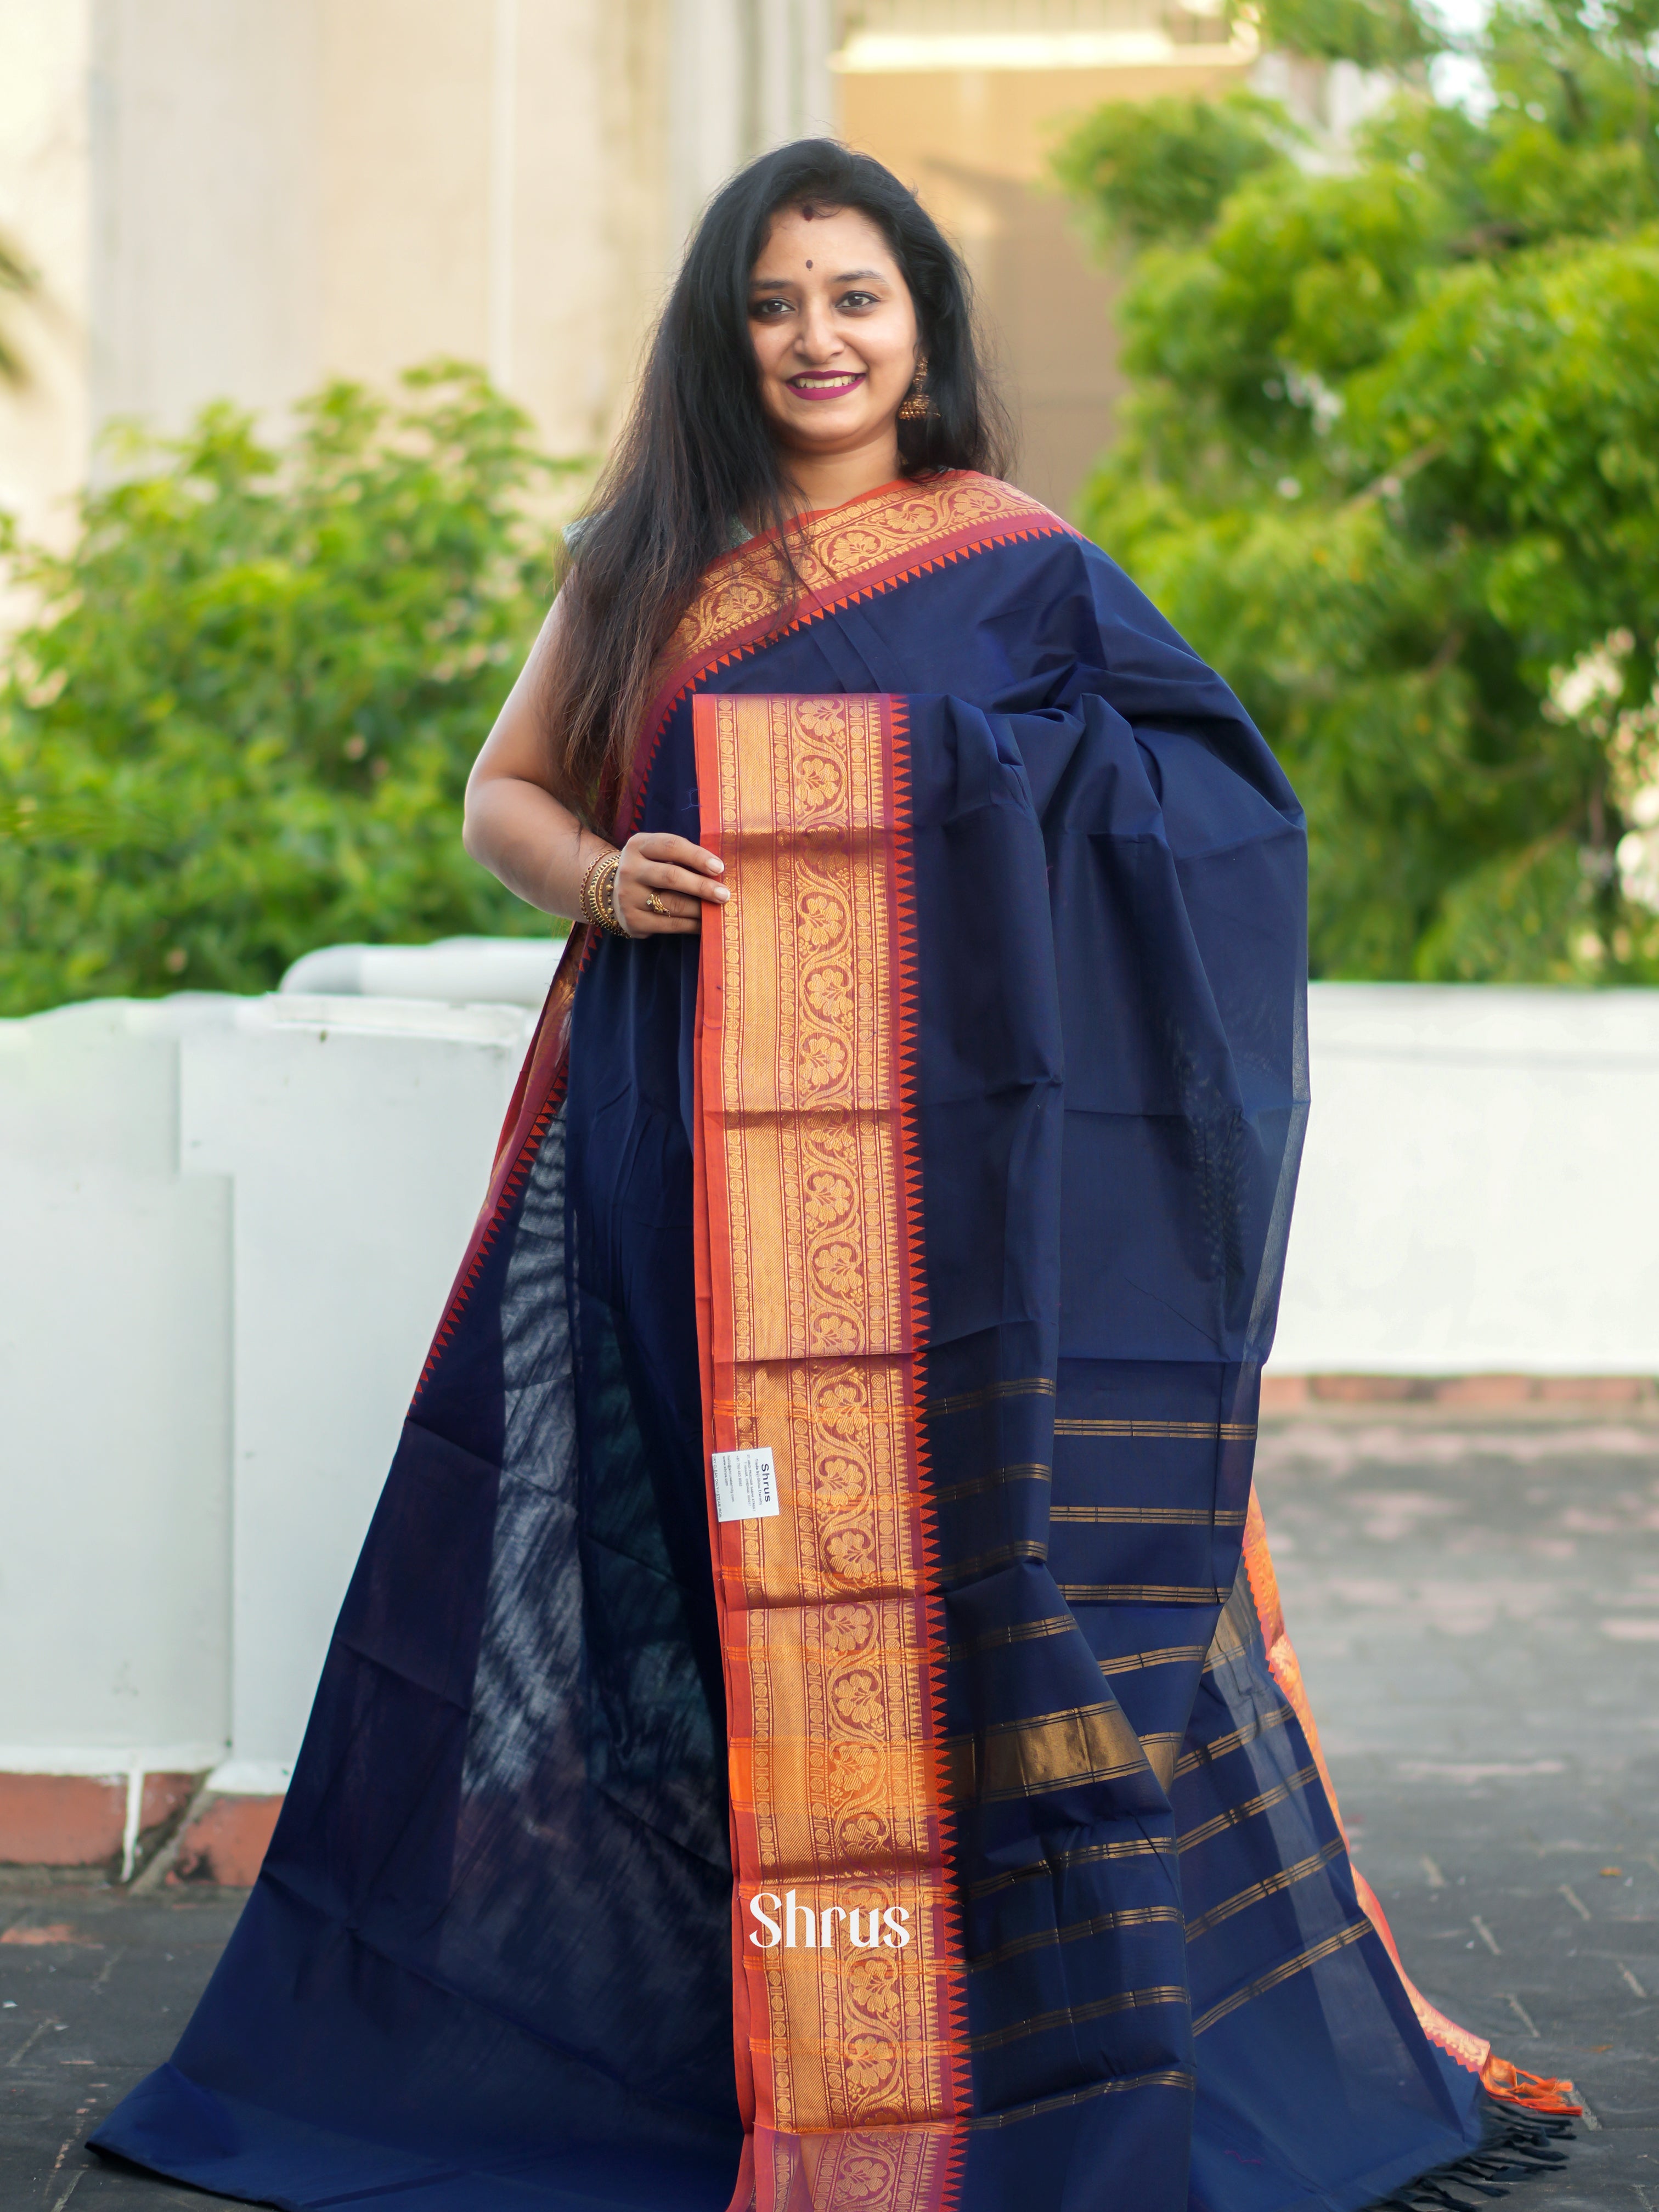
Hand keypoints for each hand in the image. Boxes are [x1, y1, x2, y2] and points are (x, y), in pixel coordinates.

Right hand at [612, 832, 728, 936]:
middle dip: (702, 886)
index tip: (719, 868)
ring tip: (719, 910)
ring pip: (673, 904)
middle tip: (724, 894)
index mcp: (639, 846)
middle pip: (671, 877)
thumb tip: (720, 871)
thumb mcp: (657, 854)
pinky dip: (693, 925)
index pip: (671, 846)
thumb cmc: (649, 868)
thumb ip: (682, 857)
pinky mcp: (633, 921)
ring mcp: (629, 897)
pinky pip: (670, 925)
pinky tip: (706, 924)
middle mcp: (630, 870)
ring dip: (701, 909)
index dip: (697, 856)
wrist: (613, 892)